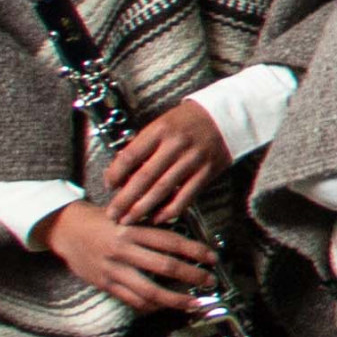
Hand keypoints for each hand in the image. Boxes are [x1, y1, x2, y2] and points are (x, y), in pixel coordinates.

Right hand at [36, 198, 217, 313]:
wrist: (64, 228)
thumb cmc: (101, 219)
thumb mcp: (127, 214)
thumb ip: (151, 225)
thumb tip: (184, 230)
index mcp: (132, 229)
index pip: (171, 241)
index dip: (195, 250)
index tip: (212, 258)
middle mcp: (123, 250)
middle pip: (165, 267)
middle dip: (192, 275)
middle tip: (210, 281)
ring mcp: (113, 270)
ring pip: (149, 290)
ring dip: (175, 299)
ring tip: (193, 302)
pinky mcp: (104, 284)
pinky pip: (132, 300)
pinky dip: (151, 305)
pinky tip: (165, 306)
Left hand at [100, 95, 229, 225]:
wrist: (227, 116)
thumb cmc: (188, 121)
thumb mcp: (163, 123)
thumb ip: (144, 146)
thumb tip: (122, 174)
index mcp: (160, 130)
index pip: (131, 156)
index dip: (116, 174)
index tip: (109, 186)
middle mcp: (176, 145)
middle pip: (144, 177)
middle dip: (125, 199)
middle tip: (112, 214)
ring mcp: (193, 159)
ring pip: (163, 189)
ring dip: (143, 208)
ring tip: (128, 220)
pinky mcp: (207, 171)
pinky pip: (186, 195)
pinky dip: (170, 210)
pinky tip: (157, 218)